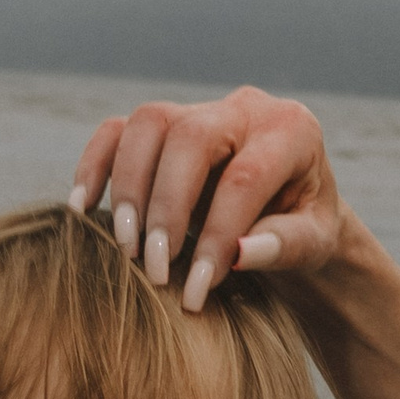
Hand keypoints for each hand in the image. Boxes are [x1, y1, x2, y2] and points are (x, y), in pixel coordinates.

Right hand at [69, 85, 347, 310]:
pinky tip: (85, 210)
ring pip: (147, 124)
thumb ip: (285, 245)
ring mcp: (198, 109)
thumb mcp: (315, 242)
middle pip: (188, 136)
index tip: (197, 291)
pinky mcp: (163, 125)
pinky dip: (95, 166)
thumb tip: (239, 254)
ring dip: (128, 187)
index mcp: (292, 130)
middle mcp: (243, 108)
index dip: (216, 235)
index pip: (243, 178)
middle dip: (166, 206)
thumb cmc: (304, 227)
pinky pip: (117, 131)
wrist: (293, 209)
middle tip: (156, 269)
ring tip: (128, 249)